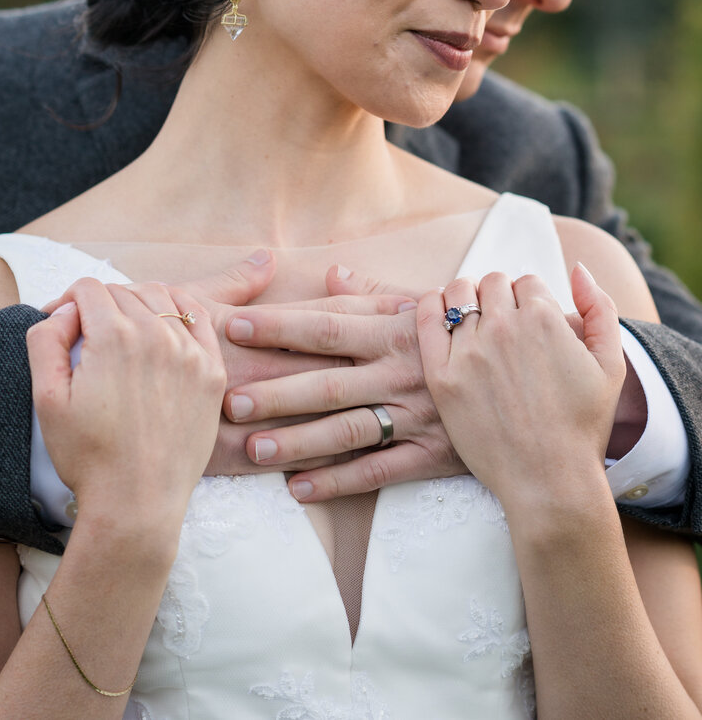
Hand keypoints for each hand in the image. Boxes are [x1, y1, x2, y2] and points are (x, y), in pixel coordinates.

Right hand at [41, 252, 347, 475]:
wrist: (137, 502)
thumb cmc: (87, 455)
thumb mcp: (47, 399)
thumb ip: (45, 340)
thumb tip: (64, 310)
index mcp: (114, 337)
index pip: (88, 289)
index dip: (67, 302)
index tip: (61, 326)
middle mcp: (157, 334)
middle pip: (122, 292)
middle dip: (99, 305)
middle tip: (87, 335)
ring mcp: (190, 351)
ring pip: (160, 298)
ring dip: (136, 303)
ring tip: (121, 331)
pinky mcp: (212, 370)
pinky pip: (197, 317)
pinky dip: (178, 310)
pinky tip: (163, 323)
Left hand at [223, 264, 466, 500]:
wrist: (532, 374)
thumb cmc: (467, 334)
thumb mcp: (426, 306)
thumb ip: (373, 294)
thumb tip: (330, 273)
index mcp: (394, 331)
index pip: (326, 326)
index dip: (278, 326)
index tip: (234, 326)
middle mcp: (400, 372)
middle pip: (328, 382)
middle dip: (277, 391)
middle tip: (230, 400)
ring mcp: (415, 416)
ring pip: (348, 430)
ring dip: (299, 442)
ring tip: (254, 450)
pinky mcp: (431, 454)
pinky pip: (379, 472)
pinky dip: (338, 482)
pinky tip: (298, 489)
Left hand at [417, 265, 625, 515]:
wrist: (549, 480)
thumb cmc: (583, 426)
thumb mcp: (611, 364)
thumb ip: (600, 308)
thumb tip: (578, 268)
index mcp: (544, 319)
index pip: (527, 282)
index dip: (528, 299)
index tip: (526, 319)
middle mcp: (504, 328)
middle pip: (492, 283)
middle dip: (498, 296)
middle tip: (499, 320)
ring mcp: (469, 352)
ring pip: (459, 294)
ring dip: (465, 297)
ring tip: (470, 316)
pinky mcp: (441, 376)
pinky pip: (426, 318)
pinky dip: (431, 305)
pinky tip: (438, 311)